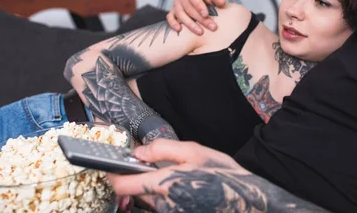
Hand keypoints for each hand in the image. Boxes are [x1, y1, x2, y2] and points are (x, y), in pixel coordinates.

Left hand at [107, 139, 246, 211]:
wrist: (247, 203)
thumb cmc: (224, 176)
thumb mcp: (195, 152)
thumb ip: (163, 149)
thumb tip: (139, 151)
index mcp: (164, 184)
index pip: (123, 185)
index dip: (112, 176)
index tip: (109, 168)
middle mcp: (163, 205)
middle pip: (136, 194)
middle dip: (139, 182)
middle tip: (153, 168)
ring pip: (151, 202)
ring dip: (156, 191)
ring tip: (180, 180)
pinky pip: (164, 207)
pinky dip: (168, 198)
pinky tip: (186, 191)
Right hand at [166, 0, 225, 34]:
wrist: (201, 3)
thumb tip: (222, 2)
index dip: (199, 5)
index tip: (206, 14)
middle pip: (188, 7)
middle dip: (200, 18)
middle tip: (212, 27)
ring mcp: (176, 4)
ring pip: (180, 14)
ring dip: (190, 24)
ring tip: (201, 32)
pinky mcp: (172, 12)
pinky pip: (170, 17)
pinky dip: (173, 23)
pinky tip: (179, 30)